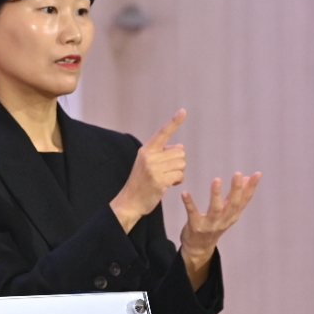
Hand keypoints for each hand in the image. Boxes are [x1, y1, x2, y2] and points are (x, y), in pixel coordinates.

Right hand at [110, 110, 186, 231]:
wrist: (129, 201)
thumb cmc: (141, 183)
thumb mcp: (147, 164)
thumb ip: (162, 154)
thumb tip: (179, 147)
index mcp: (146, 150)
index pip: (163, 132)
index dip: (174, 122)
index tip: (183, 111)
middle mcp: (149, 156)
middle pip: (180, 152)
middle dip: (179, 162)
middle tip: (167, 172)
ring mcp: (153, 168)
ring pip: (182, 163)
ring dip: (179, 173)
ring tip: (167, 179)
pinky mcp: (159, 180)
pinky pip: (180, 175)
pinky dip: (178, 180)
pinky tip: (169, 185)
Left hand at [179, 171, 262, 285]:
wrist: (199, 248)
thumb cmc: (214, 226)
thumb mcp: (227, 213)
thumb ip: (235, 197)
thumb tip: (247, 178)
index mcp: (232, 216)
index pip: (244, 200)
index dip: (251, 188)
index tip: (257, 174)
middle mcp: (224, 220)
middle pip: (232, 204)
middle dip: (236, 189)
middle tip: (238, 174)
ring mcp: (210, 224)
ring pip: (215, 209)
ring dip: (216, 194)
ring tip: (217, 180)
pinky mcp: (195, 226)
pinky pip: (193, 213)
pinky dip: (189, 203)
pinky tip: (185, 193)